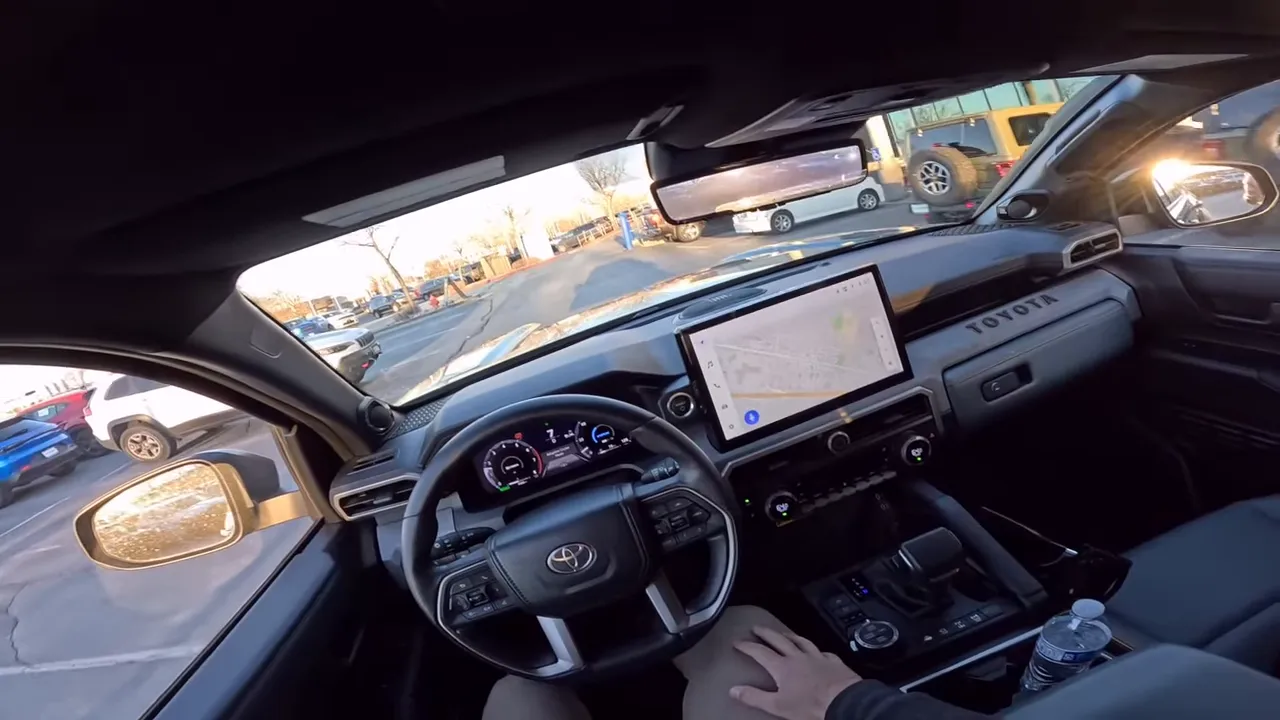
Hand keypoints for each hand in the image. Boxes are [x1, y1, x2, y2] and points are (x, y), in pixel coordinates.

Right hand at [730, 626, 861, 719]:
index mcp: (783, 667)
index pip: (760, 652)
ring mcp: (818, 657)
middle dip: (766, 633)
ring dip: (790, 636)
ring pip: (801, 641)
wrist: (844, 702)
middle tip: (757, 628)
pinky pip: (823, 652)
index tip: (737, 642)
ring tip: (784, 633)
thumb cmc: (811, 706)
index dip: (747, 646)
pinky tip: (817, 651)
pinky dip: (816, 650)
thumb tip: (733, 690)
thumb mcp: (778, 706)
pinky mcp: (834, 662)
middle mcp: (799, 657)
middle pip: (779, 640)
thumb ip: (755, 697)